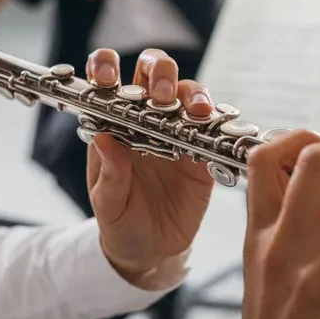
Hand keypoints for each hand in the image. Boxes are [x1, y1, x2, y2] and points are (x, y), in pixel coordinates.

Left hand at [84, 48, 214, 283]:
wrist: (152, 252)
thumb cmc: (121, 224)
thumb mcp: (108, 204)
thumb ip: (109, 173)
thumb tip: (103, 138)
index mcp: (114, 124)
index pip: (107, 81)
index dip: (106, 66)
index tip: (107, 76)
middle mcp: (146, 118)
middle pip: (153, 71)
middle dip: (159, 71)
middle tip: (161, 93)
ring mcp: (177, 131)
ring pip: (187, 91)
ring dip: (192, 93)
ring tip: (195, 111)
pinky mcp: (203, 150)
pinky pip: (212, 126)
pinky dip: (215, 122)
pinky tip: (213, 127)